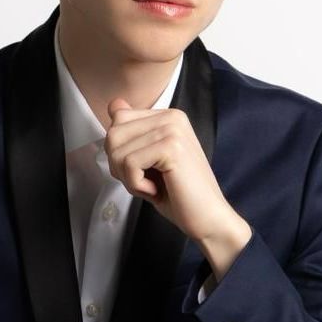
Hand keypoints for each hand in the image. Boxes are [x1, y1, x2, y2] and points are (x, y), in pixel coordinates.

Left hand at [104, 97, 234, 242]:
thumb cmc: (178, 194)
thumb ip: (132, 132)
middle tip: (146, 180)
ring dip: (129, 178)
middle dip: (120, 166)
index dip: (120, 151)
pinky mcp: (171, 147)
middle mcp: (171, 117)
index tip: (144, 168)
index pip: (118, 119)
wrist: (208, 218)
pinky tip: (156, 190)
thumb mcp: (147, 159)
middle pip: (113, 134)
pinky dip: (136, 185)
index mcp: (168, 116)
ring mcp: (173, 130)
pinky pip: (129, 164)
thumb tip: (114, 103)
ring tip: (154, 186)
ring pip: (117, 151)